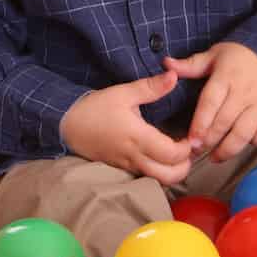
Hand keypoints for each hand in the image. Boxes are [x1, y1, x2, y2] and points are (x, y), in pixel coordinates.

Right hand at [59, 69, 192, 184]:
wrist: (67, 124)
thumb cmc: (95, 108)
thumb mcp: (123, 93)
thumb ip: (151, 87)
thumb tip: (174, 76)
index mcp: (137, 137)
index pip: (172, 154)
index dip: (186, 148)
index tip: (189, 136)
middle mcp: (134, 157)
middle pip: (169, 176)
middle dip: (184, 167)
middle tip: (187, 150)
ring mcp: (127, 166)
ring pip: (157, 181)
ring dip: (172, 171)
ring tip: (175, 154)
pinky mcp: (121, 169)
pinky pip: (145, 177)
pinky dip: (158, 172)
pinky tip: (158, 156)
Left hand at [164, 42, 256, 162]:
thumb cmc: (238, 57)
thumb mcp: (213, 55)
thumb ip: (190, 65)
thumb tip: (166, 63)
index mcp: (227, 75)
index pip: (210, 103)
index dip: (200, 124)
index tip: (191, 140)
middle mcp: (246, 90)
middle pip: (225, 121)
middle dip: (210, 140)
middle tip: (198, 150)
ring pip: (245, 132)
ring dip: (229, 148)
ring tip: (215, 156)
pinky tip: (244, 144)